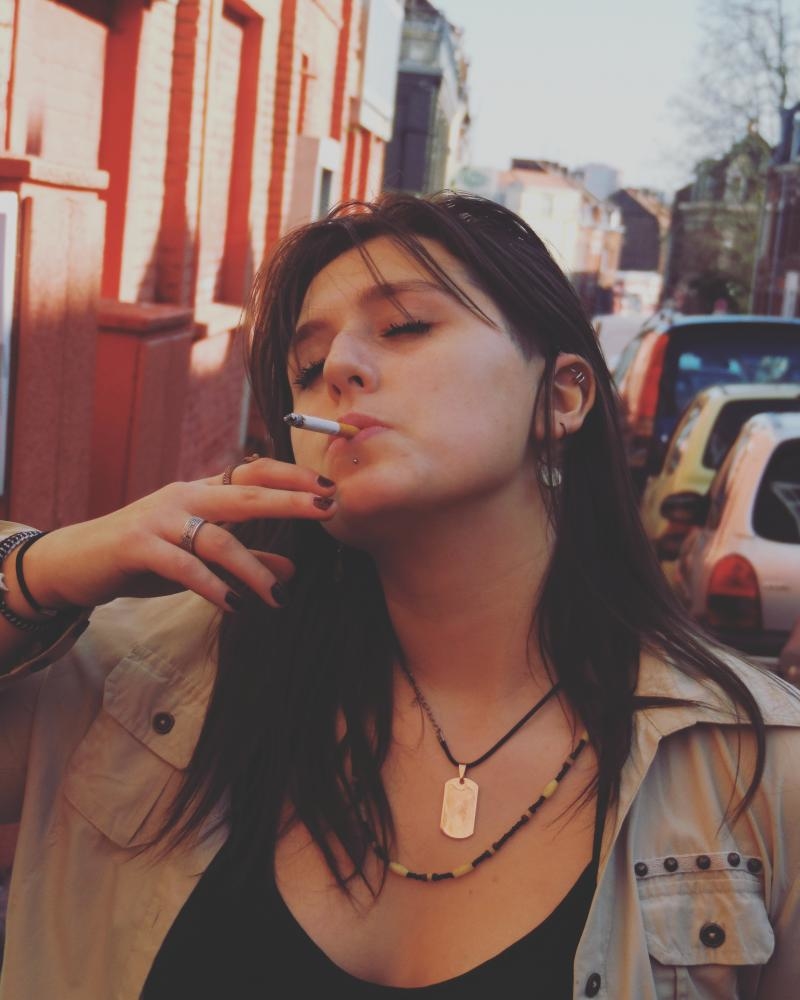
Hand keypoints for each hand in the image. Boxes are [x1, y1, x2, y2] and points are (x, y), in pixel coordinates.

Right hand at [20, 458, 336, 612]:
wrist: (75, 563)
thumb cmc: (143, 557)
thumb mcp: (199, 556)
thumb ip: (246, 559)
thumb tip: (293, 568)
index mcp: (200, 492)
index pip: (252, 472)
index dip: (291, 477)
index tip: (329, 489)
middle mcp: (183, 497)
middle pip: (244, 492)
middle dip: (289, 500)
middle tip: (327, 509)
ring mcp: (158, 519)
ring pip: (217, 536)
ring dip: (252, 569)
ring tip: (279, 597)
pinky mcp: (136, 546)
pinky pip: (182, 564)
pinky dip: (211, 585)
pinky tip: (235, 605)